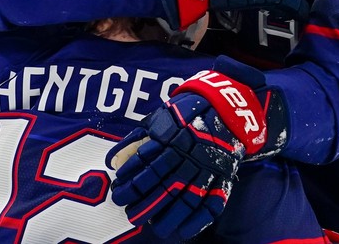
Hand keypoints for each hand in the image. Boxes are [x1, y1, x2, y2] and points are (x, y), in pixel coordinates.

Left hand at [108, 94, 238, 238]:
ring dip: (171, 216)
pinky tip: (185, 230)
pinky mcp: (224, 178)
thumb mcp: (160, 118)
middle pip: (167, 186)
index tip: (119, 193)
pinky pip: (214, 203)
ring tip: (156, 228)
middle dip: (147, 205)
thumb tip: (113, 160)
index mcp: (174, 141)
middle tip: (132, 216)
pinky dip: (200, 219)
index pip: (150, 168)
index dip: (133, 183)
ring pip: (189, 198)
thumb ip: (137, 139)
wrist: (225, 108)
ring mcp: (209, 169)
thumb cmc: (186, 114)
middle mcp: (191, 157)